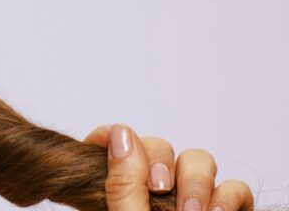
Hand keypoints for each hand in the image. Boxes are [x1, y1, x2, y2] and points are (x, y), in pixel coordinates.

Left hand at [84, 124, 253, 210]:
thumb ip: (124, 185)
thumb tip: (121, 134)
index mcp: (120, 195)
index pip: (112, 146)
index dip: (107, 135)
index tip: (103, 140)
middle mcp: (156, 195)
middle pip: (158, 146)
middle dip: (160, 162)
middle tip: (159, 189)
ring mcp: (191, 201)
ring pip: (198, 160)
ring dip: (196, 182)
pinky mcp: (224, 210)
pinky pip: (235, 187)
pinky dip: (229, 197)